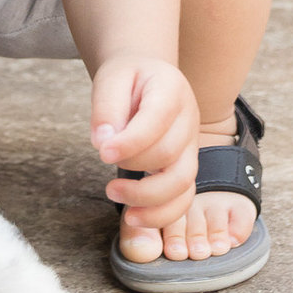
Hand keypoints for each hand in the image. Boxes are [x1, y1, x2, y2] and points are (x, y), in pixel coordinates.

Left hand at [90, 56, 199, 230]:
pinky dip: (160, 215)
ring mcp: (191, 146)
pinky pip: (183, 199)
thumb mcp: (111, 78)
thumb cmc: (128, 77)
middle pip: (169, 153)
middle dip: (132, 164)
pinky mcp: (185, 167)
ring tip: (113, 193)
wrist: (147, 77)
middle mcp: (189, 119)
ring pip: (182, 183)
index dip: (130, 142)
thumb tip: (102, 144)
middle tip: (102, 159)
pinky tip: (132, 215)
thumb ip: (106, 107)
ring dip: (147, 198)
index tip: (101, 152)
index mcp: (172, 89)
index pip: (157, 120)